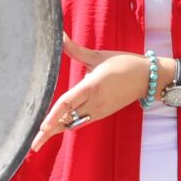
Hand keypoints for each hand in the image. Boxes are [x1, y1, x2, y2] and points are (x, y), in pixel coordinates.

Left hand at [32, 34, 147, 146]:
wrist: (148, 79)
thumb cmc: (124, 64)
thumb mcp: (98, 56)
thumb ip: (75, 50)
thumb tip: (59, 35)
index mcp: (92, 87)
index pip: (68, 103)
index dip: (53, 116)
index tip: (42, 128)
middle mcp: (94, 103)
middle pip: (66, 120)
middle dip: (49, 132)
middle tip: (32, 146)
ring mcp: (98, 111)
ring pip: (72, 124)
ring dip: (55, 131)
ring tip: (37, 143)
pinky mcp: (101, 114)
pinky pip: (80, 122)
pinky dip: (66, 126)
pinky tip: (53, 132)